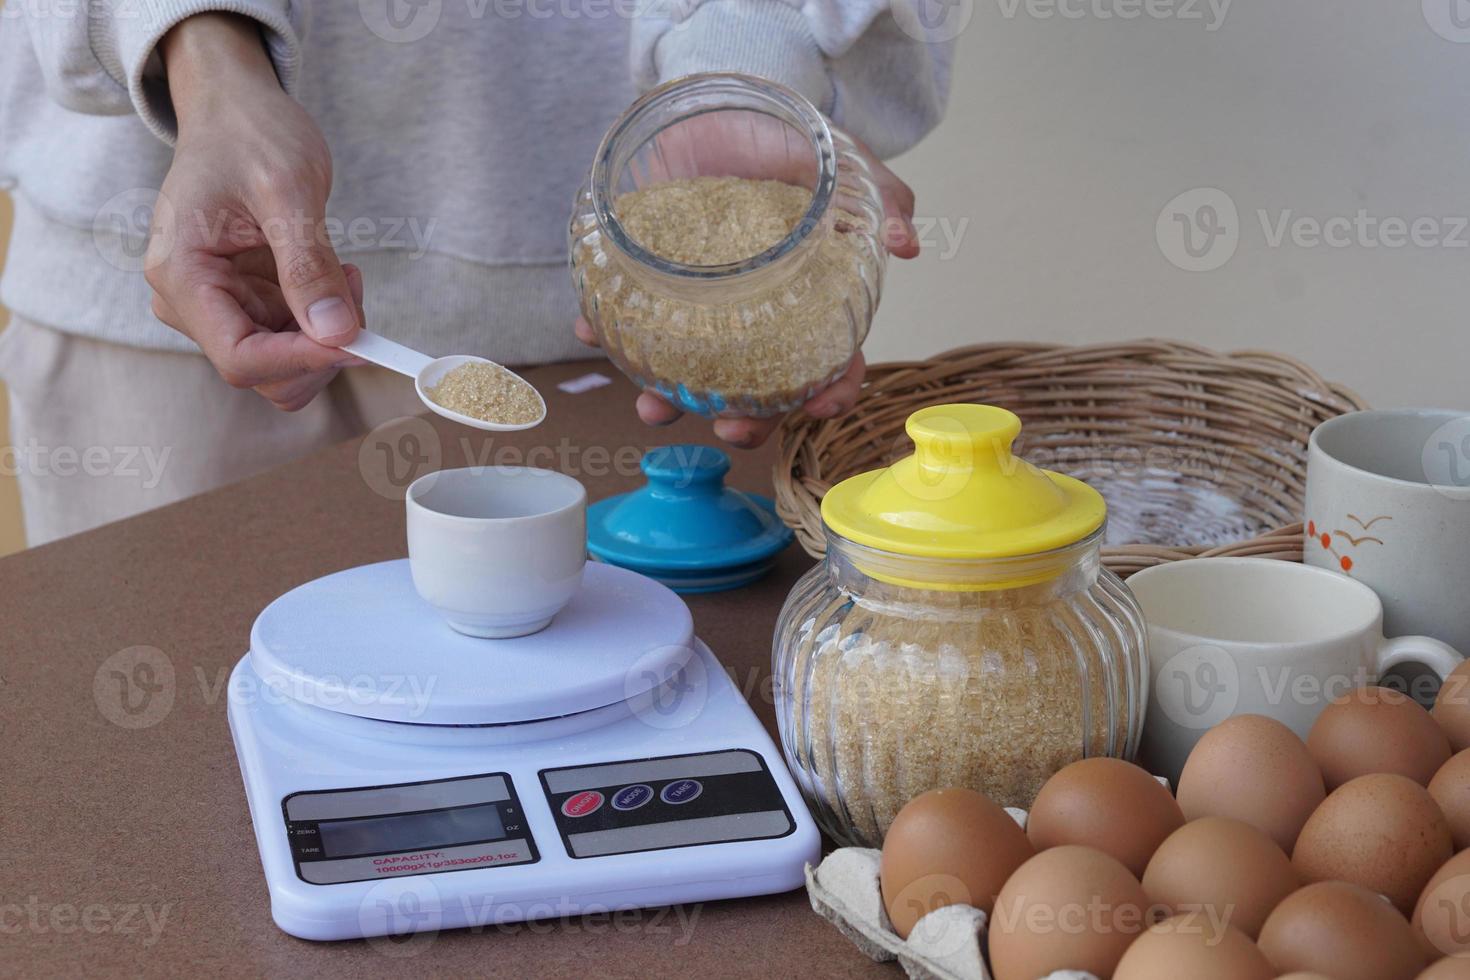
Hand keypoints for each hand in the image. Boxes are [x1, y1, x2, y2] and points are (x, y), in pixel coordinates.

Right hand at [146, 14, 362, 410]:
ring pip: (285, 363)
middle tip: (353, 287)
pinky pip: (295, 338)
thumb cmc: (250, 134)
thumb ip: (308, 265)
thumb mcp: (287, 191)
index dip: (303, 360)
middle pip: (263, 372)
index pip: (240, 357)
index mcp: (180, 275)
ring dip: (329, 334)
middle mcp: (190, 301)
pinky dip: (327, 320)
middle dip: (322, 347)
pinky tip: (336, 274)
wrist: (236, 110)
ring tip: (345, 274)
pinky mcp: (247, 302)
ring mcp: (219, 304)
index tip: (360, 341)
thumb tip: (336, 333)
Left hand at [575, 114, 918, 448]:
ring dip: (669, 399)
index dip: (831, 392)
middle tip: (730, 426)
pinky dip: (604, 330)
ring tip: (654, 406)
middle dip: (746, 420)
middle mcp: (753, 317)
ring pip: (688, 371)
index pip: (829, 363)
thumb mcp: (839, 164)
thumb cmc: (786, 141)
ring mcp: (699, 307)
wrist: (717, 103)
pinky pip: (626, 319)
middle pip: (757, 389)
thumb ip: (878, 199)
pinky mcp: (651, 282)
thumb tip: (906, 242)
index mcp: (806, 301)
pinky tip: (589, 328)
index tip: (821, 406)